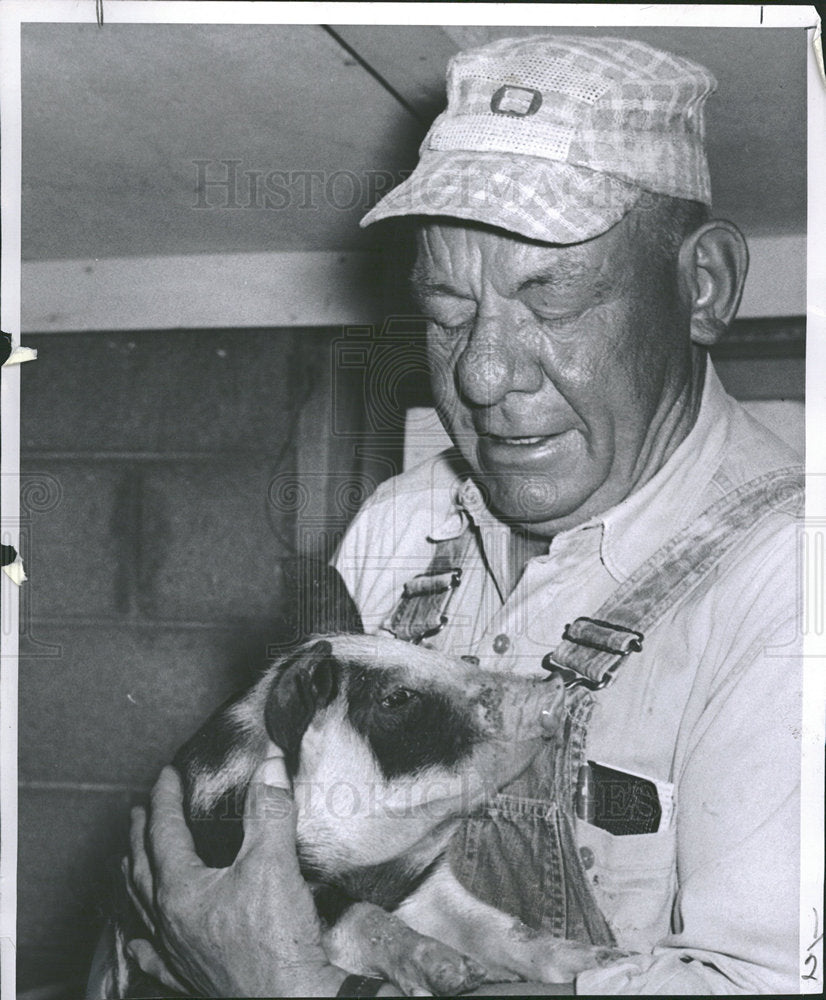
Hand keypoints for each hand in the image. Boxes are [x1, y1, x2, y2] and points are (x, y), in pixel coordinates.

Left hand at [124, 746, 347, 997]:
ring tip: (129, 862)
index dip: (164, 800)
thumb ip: (269, 809)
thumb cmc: (278, 941)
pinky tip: (138, 943)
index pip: (164, 833)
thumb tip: (269, 766)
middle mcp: (170, 924)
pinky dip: (143, 944)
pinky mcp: (192, 979)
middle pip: (142, 870)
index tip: (167, 776)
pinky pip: (155, 959)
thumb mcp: (275, 862)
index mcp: (182, 891)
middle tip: (139, 811)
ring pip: (141, 911)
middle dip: (139, 835)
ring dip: (133, 880)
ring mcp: (177, 955)